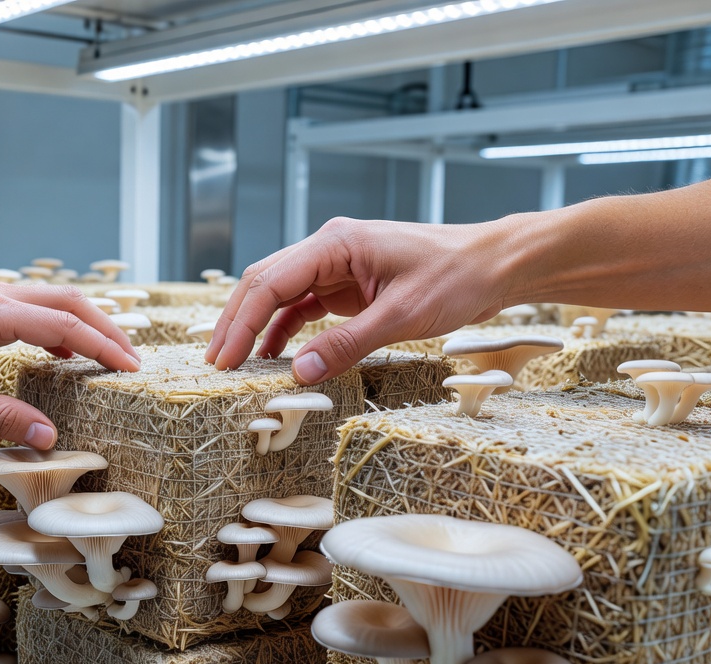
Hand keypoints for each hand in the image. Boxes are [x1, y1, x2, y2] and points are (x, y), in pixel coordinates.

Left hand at [0, 280, 139, 449]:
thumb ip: (3, 418)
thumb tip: (48, 438)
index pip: (64, 326)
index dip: (102, 346)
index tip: (131, 367)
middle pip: (68, 301)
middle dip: (105, 328)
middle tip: (132, 359)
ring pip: (52, 299)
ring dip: (85, 323)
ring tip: (109, 355)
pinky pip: (31, 307)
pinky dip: (58, 325)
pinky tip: (64, 353)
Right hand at [204, 216, 514, 382]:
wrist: (495, 264)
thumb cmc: (457, 277)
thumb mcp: (402, 316)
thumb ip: (346, 345)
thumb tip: (299, 372)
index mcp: (335, 243)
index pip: (270, 282)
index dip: (241, 322)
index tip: (224, 358)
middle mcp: (329, 249)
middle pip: (263, 283)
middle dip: (236, 323)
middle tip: (215, 365)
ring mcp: (336, 266)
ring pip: (279, 295)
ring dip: (255, 328)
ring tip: (234, 364)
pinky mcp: (347, 285)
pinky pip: (303, 307)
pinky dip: (284, 331)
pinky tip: (273, 357)